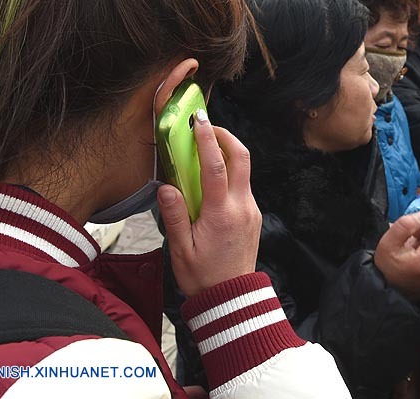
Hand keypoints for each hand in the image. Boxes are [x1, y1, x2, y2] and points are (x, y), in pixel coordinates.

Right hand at [158, 111, 261, 296]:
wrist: (232, 299)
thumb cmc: (203, 277)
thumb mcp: (181, 250)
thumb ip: (175, 215)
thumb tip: (166, 187)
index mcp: (221, 213)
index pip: (216, 166)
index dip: (207, 139)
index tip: (198, 121)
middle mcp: (242, 207)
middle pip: (241, 157)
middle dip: (225, 136)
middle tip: (206, 126)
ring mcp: (251, 210)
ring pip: (244, 170)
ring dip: (228, 153)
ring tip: (204, 148)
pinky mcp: (253, 215)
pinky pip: (243, 185)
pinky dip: (230, 172)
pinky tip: (212, 177)